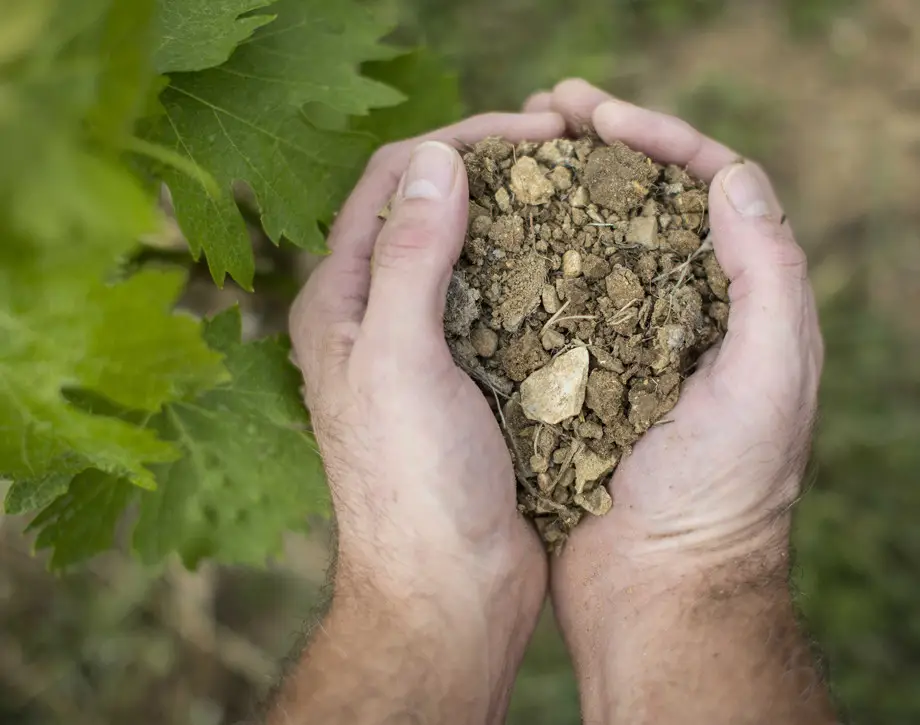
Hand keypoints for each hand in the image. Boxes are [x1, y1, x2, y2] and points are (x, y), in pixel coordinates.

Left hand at [285, 112, 564, 723]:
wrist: (450, 591)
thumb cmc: (413, 487)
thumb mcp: (400, 363)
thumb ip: (410, 259)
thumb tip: (439, 160)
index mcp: (340, 303)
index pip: (392, 183)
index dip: (459, 143)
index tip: (531, 132)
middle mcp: (378, 318)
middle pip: (432, 212)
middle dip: (495, 172)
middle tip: (566, 153)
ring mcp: (428, 349)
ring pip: (473, 255)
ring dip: (521, 220)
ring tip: (582, 196)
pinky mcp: (473, 380)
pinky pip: (504, 305)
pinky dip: (538, 275)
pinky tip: (584, 265)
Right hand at [524, 81, 828, 722]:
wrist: (659, 587)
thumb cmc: (724, 490)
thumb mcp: (768, 379)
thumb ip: (767, 276)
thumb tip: (732, 176)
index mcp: (733, 302)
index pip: (706, 188)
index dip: (657, 139)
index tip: (600, 115)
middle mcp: (676, 313)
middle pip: (638, 205)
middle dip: (595, 150)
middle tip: (545, 110)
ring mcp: (617, 343)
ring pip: (585, 245)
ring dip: (553, 194)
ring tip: (511, 153)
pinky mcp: (569, 377)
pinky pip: (545, 303)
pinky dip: (522, 261)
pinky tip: (486, 235)